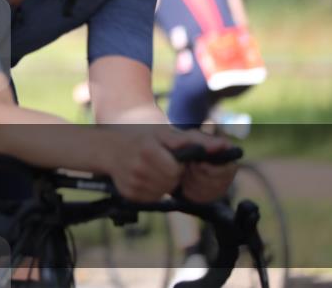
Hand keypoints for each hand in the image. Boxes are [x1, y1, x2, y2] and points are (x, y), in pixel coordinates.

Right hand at [105, 127, 229, 202]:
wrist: (109, 148)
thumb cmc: (144, 138)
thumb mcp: (167, 133)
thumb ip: (196, 140)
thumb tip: (222, 147)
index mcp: (148, 150)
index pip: (175, 170)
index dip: (176, 164)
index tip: (169, 157)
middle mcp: (138, 168)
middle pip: (170, 183)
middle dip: (170, 174)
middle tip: (160, 162)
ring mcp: (132, 184)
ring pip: (162, 192)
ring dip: (162, 183)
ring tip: (152, 169)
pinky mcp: (129, 195)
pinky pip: (151, 199)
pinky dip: (152, 190)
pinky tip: (144, 178)